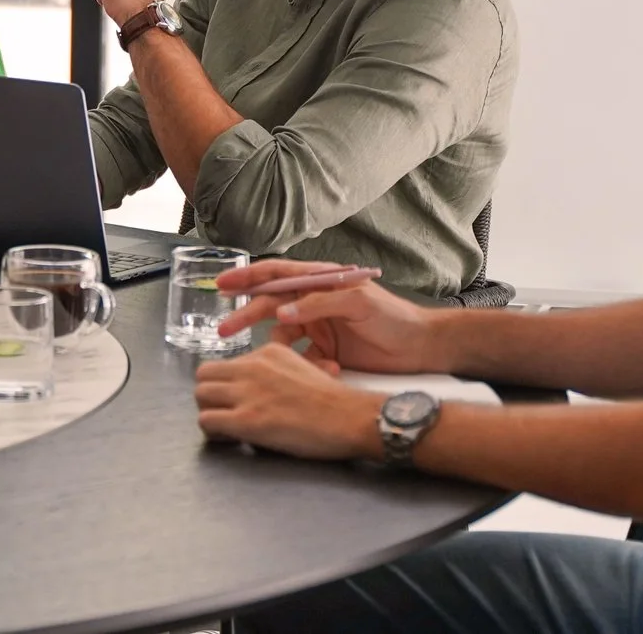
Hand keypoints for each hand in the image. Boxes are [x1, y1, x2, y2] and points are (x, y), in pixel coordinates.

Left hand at [194, 343, 384, 460]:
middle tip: (223, 413)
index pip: (227, 364)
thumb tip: (264, 388)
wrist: (349, 417)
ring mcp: (248, 393)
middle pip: (204, 374)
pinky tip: (230, 439)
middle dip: (210, 395)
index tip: (237, 401)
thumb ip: (277, 371)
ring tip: (226, 428)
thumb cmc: (334, 401)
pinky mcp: (247, 419)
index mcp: (267, 352)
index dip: (227, 385)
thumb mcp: (303, 367)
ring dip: (209, 412)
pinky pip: (206, 420)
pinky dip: (212, 432)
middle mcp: (252, 367)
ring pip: (200, 395)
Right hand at [214, 259, 447, 374]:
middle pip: (270, 303)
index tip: (222, 284)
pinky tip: (329, 370)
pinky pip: (301, 357)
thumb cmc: (394, 317)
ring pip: (283, 334)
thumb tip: (281, 311)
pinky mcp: (325, 350)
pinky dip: (308, 365)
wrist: (420, 347)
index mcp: (321, 280)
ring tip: (300, 362)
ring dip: (284, 348)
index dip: (247, 277)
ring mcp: (318, 325)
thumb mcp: (357, 303)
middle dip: (246, 315)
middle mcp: (315, 300)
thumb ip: (318, 304)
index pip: (277, 274)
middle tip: (223, 329)